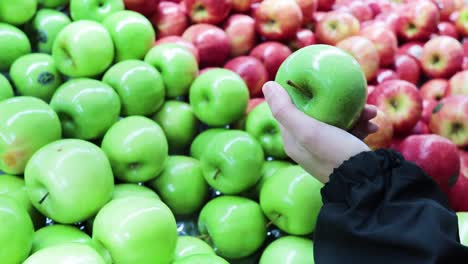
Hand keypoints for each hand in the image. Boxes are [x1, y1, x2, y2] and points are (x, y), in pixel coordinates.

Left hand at [262, 81, 378, 182]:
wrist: (365, 182)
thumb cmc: (334, 154)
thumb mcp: (307, 130)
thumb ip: (284, 109)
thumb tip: (267, 84)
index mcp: (292, 140)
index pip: (287, 109)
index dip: (296, 91)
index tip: (309, 75)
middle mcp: (306, 144)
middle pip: (315, 111)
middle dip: (332, 100)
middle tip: (346, 92)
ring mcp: (325, 148)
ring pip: (336, 120)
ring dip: (354, 112)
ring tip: (370, 111)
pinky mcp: (342, 152)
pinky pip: (350, 131)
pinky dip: (361, 125)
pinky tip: (374, 124)